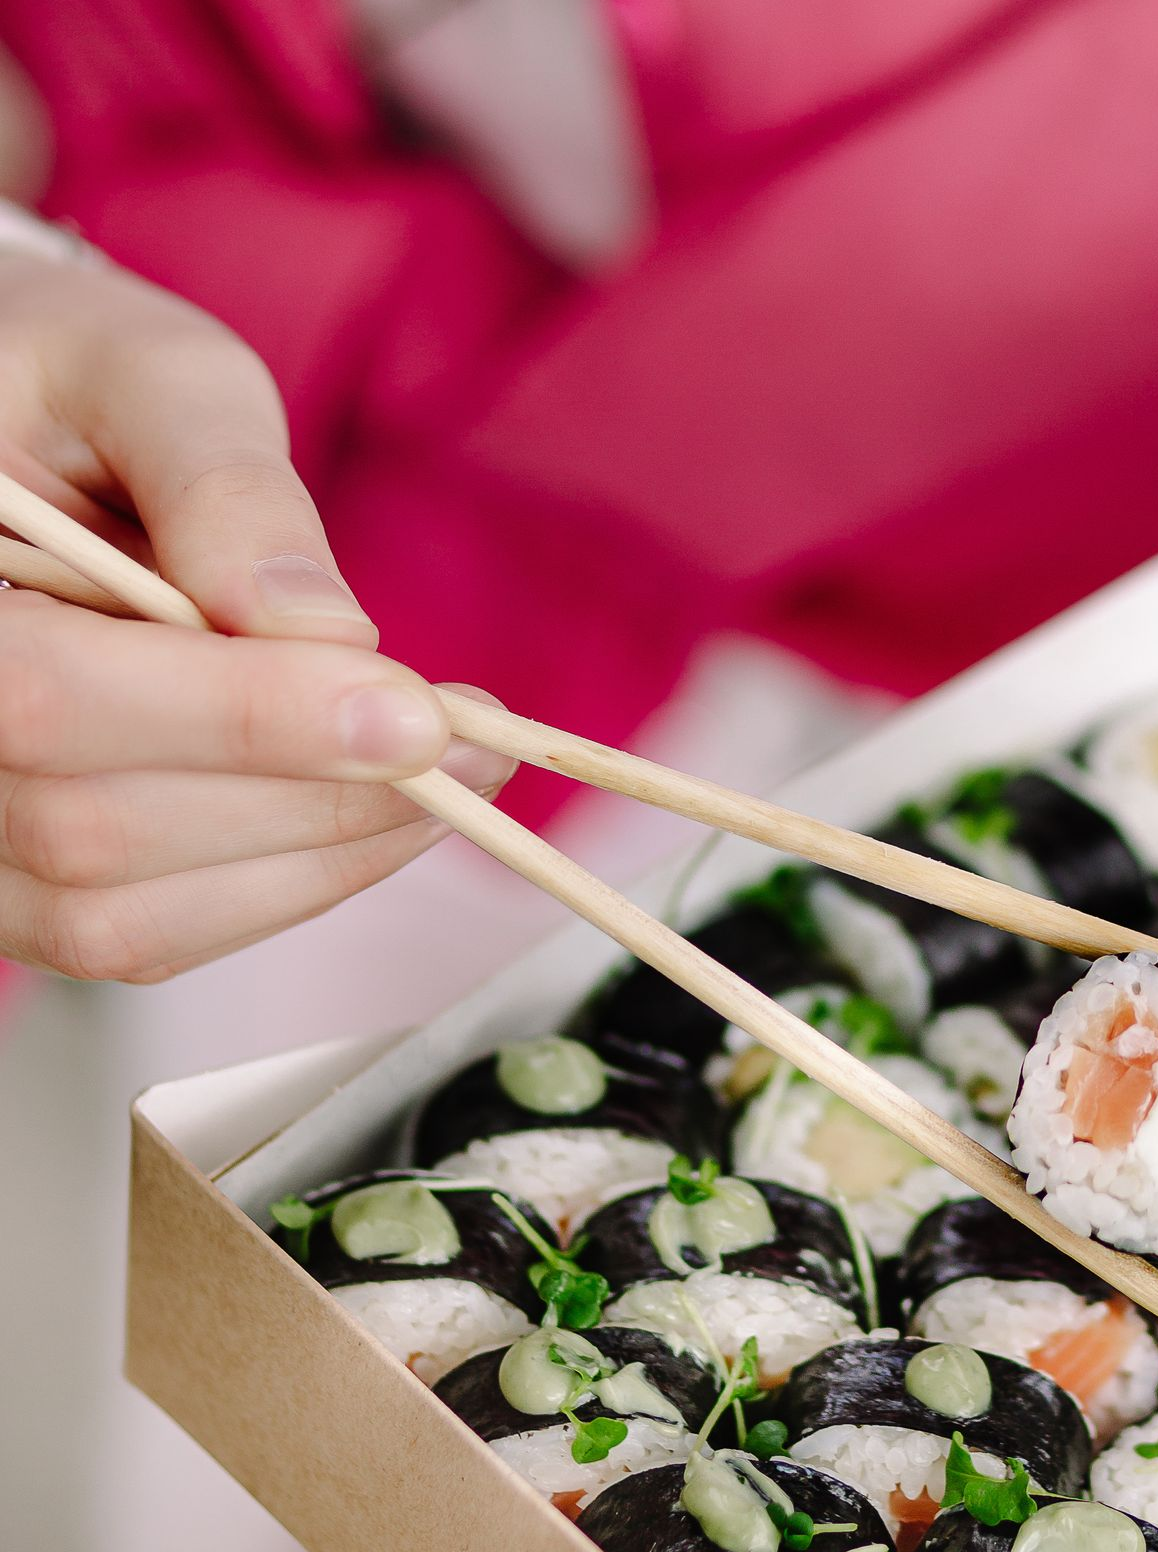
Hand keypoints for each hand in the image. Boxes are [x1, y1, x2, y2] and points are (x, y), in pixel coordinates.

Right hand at [0, 247, 512, 982]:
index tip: (419, 717)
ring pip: (128, 916)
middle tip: (477, 742)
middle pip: (95, 831)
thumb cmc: (76, 390)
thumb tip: (325, 634)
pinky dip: (289, 884)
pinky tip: (376, 811)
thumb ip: (223, 488)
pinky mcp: (17, 889)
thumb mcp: (148, 376)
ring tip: (452, 776)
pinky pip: (149, 936)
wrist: (20, 441)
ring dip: (324, 857)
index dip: (243, 722)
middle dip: (321, 799)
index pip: (48, 696)